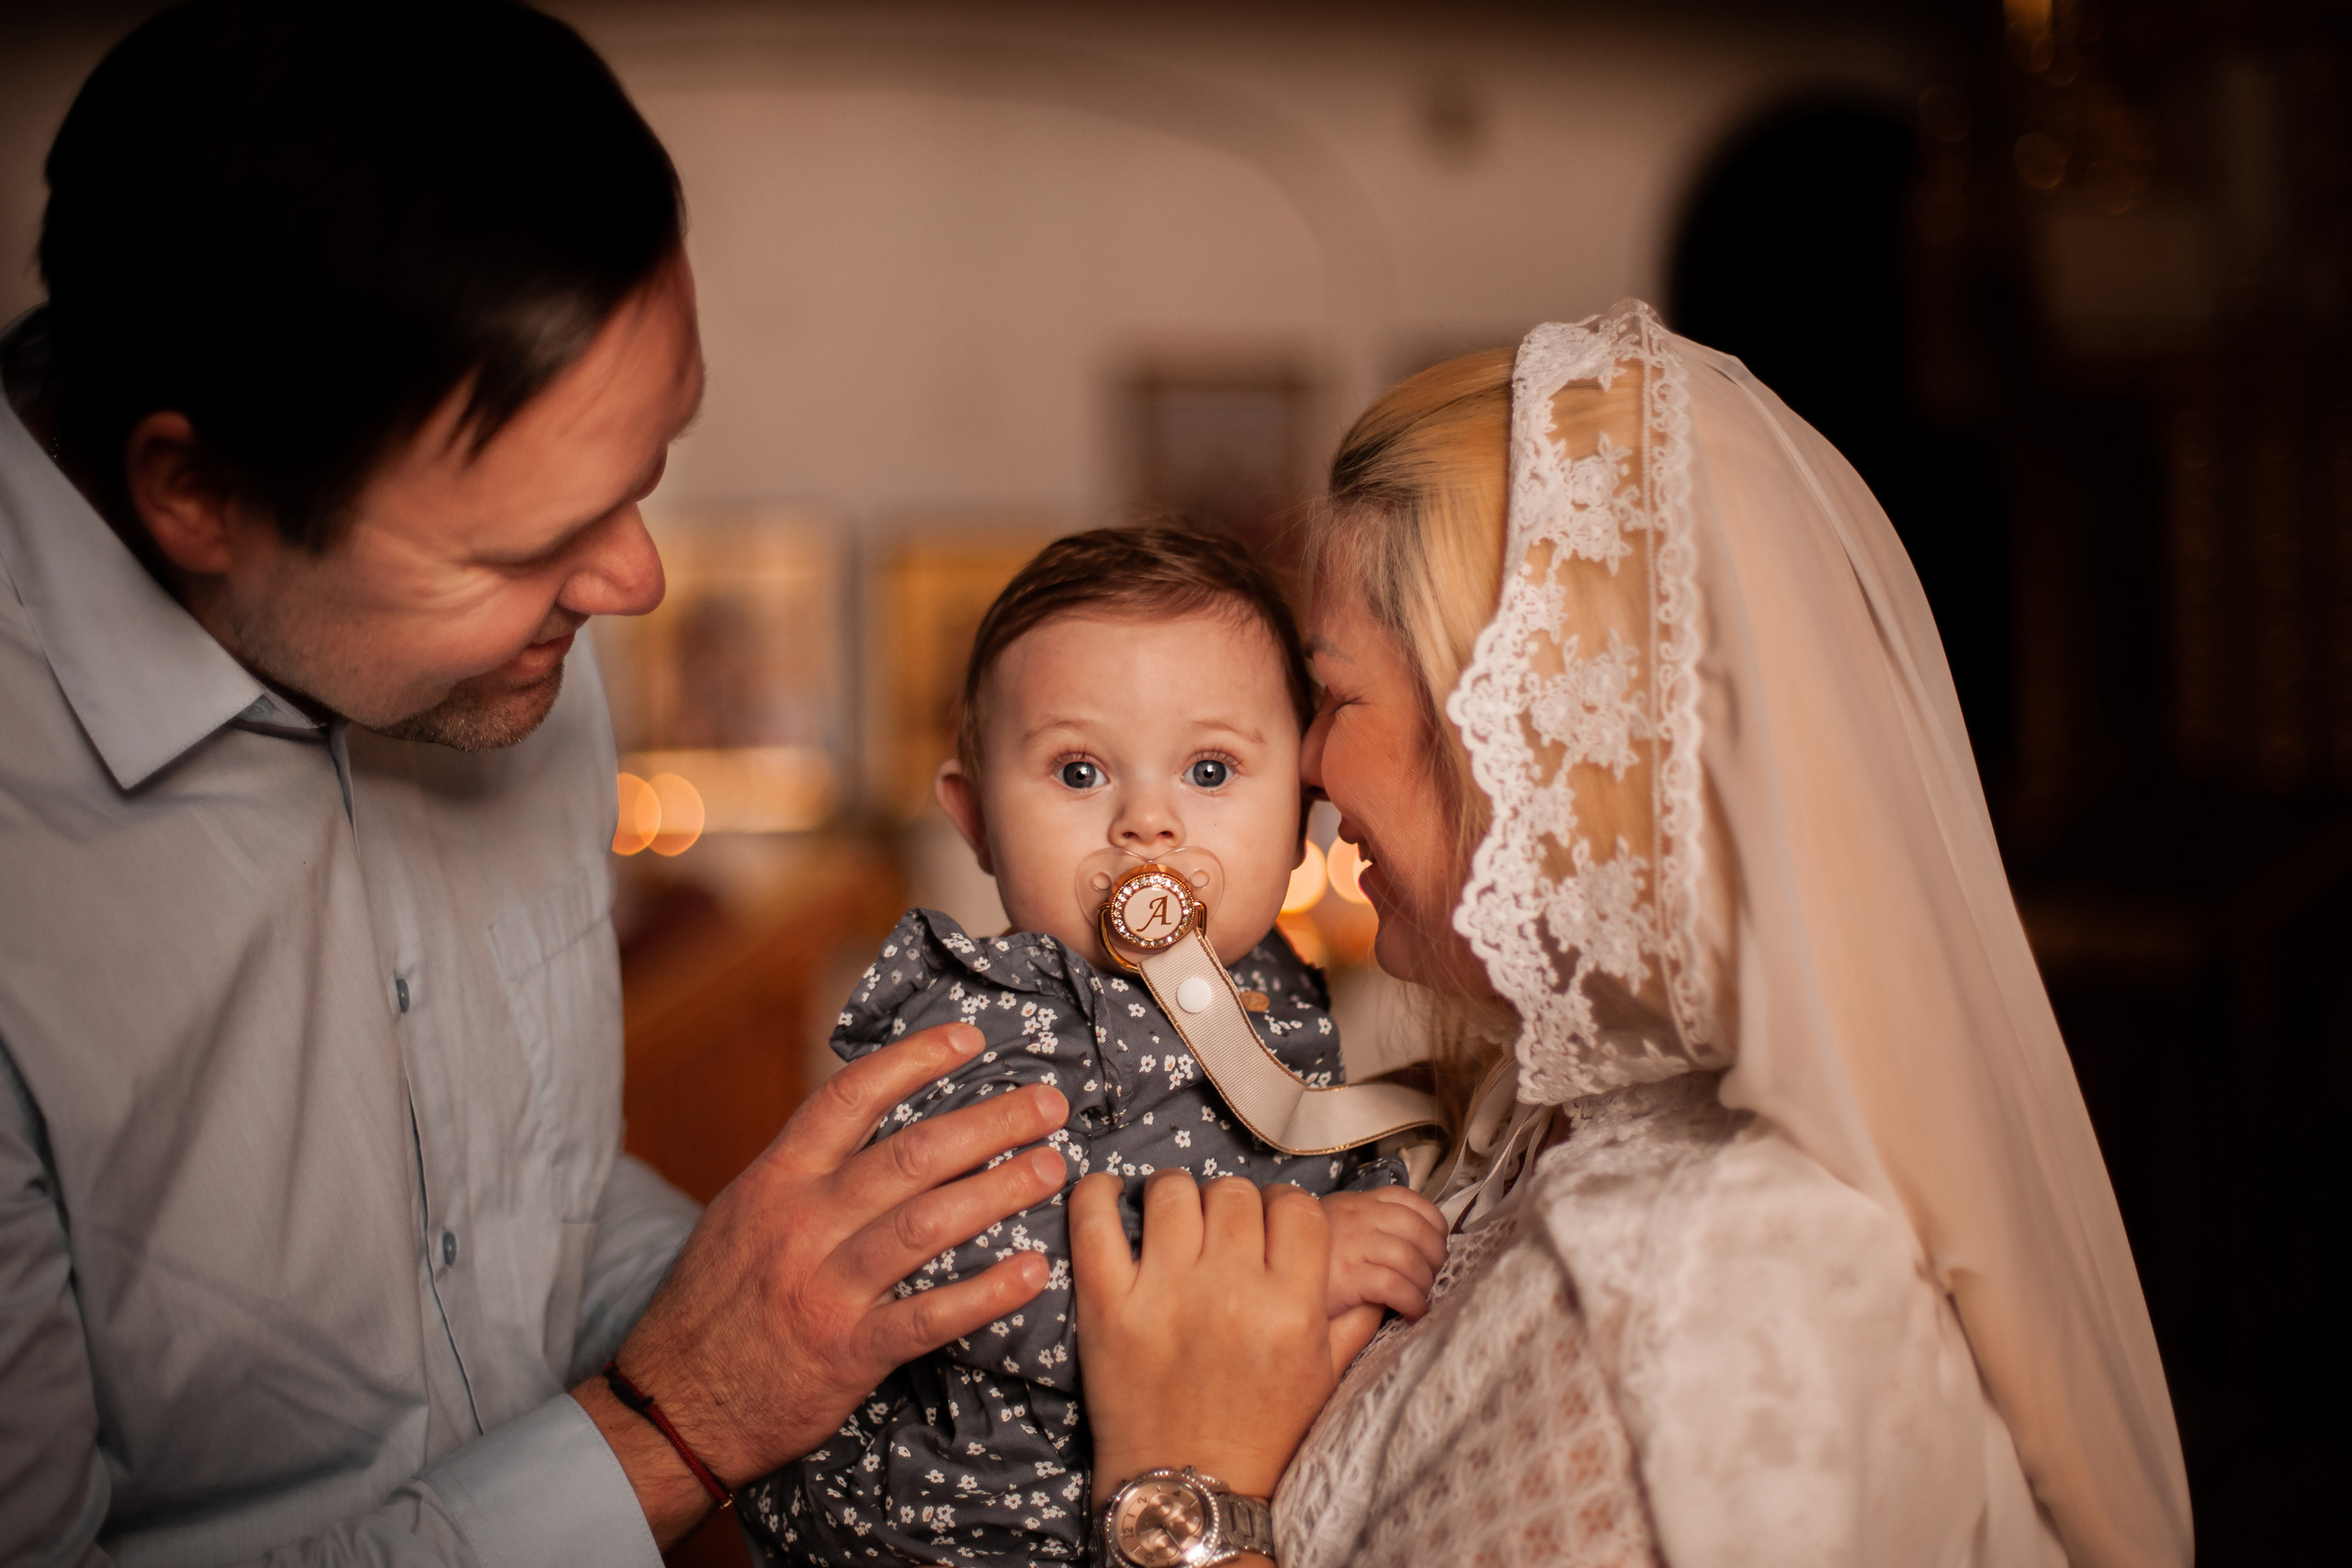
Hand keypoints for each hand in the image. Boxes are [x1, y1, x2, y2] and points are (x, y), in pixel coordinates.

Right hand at [578, 1023, 1067, 1545]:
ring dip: (1000, 1190)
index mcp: (777, 1181)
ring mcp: (826, 1288)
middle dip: (991, 1122)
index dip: (915, 1060)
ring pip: (928, 1225)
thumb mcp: (743, 1214)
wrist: (672, 1404)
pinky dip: (987, 1293)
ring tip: (1053, 1168)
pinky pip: (929, 1317)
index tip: (969, 1039)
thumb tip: (868, 1122)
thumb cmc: (713, 1305)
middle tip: (1049, 1103)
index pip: (850, 1097)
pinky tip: (1032, 1271)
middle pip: (911, 1155)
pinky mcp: (848, 1353)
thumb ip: (803, 1172)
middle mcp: (803, 1224)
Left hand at [1070, 1171, 1337, 1509]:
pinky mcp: (1107, 1306)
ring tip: (1174, 1216)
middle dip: (1233, 1205)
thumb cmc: (1262, 1436)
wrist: (1190, 1492)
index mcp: (1290, 1306)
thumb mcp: (1322, 1376)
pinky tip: (1110, 1194)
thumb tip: (1373, 1267)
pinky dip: (1097, 1195)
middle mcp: (1230, 1291)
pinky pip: (1095, 1221)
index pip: (1295, 1205)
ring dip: (1176, 1194)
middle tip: (1221, 1231)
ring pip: (1173, 1192)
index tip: (1269, 1222)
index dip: (1284, 1206)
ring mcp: (1164, 1294)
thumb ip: (1351, 1315)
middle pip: (1235, 1193)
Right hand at [1320, 1187, 1448, 1321]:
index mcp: (1356, 1203)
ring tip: (1421, 1298)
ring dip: (1425, 1282)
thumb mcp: (1334, 1229)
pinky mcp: (1349, 1276)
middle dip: (1435, 1256)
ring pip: (1410, 1257)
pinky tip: (1412, 1313)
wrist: (1272, 1283)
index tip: (1438, 1245)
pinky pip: (1395, 1285)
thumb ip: (1367, 1228)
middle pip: (1417, 1229)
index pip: (1409, 1200)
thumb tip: (1415, 1248)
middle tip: (1432, 1277)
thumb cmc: (1307, 1263)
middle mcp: (1356, 1217)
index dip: (1434, 1224)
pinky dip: (1413, 1301)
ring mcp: (1352, 1244)